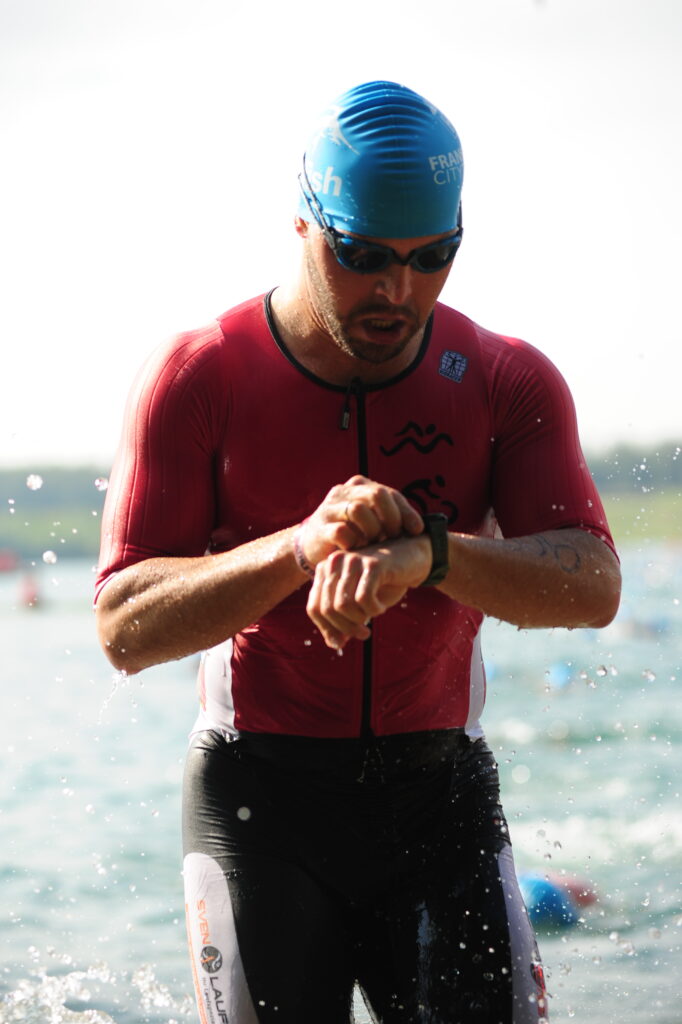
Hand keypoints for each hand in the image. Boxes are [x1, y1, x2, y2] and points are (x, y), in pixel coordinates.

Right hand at [296, 475, 422, 571]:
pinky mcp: (319, 529)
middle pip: (376, 495)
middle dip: (391, 517)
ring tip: (376, 543)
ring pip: (358, 509)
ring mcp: (329, 509)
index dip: (406, 512)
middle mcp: (343, 492)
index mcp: (359, 486)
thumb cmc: (352, 534)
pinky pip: (342, 531)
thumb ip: (391, 517)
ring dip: (373, 529)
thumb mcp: (372, 520)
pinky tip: (360, 550)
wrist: (314, 546)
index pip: (389, 493)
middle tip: (395, 536)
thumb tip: (422, 527)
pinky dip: (355, 542)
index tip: (417, 530)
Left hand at [306, 534, 431, 648]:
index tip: (343, 642)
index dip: (327, 630)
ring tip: (373, 617)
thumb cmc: (384, 581)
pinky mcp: (372, 564)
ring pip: (343, 605)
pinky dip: (373, 610)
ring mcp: (353, 561)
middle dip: (346, 628)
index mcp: (325, 570)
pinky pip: (364, 598)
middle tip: (363, 633)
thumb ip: (343, 620)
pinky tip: (381, 607)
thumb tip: (335, 644)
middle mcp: (334, 562)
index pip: (314, 608)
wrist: (413, 557)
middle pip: (328, 609)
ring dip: (360, 620)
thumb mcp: (359, 603)